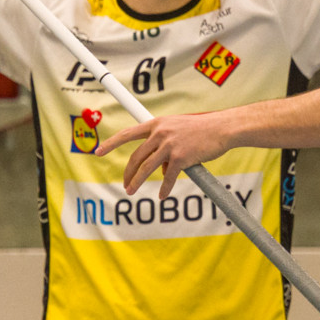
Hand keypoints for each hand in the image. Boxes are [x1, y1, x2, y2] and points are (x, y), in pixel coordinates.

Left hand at [98, 114, 235, 196]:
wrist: (222, 128)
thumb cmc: (202, 129)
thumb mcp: (177, 130)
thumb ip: (164, 145)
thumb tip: (160, 168)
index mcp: (156, 123)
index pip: (128, 133)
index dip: (111, 143)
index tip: (98, 151)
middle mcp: (160, 133)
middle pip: (136, 156)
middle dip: (128, 173)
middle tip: (125, 185)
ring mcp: (169, 145)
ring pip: (146, 168)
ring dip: (137, 182)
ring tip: (131, 191)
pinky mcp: (181, 157)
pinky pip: (168, 177)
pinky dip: (164, 189)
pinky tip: (162, 195)